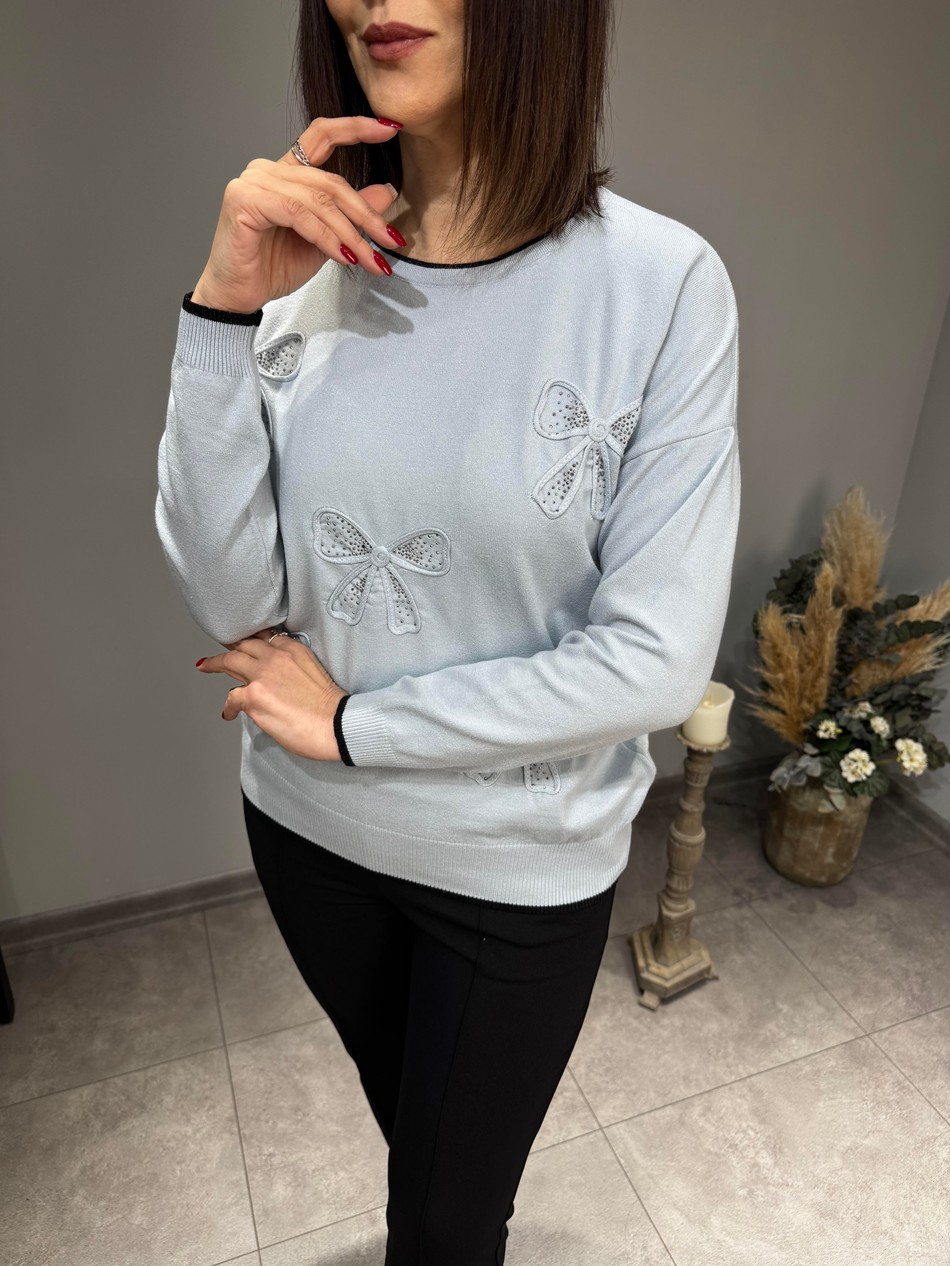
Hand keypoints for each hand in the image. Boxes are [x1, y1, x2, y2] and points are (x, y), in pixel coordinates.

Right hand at [191, 114, 403, 313]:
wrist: (238, 296)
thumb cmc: (273, 268)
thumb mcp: (326, 240)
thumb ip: (350, 215)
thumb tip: (387, 191)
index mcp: (286, 172)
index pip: (322, 135)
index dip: (356, 128)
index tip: (390, 127)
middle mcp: (268, 169)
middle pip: (329, 181)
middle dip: (366, 214)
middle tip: (390, 240)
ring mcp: (254, 182)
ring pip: (318, 200)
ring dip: (350, 234)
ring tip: (369, 260)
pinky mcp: (245, 201)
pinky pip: (299, 215)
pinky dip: (326, 237)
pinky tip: (342, 256)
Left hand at [197, 630, 346, 760]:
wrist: (336, 724)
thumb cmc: (331, 708)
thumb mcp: (315, 672)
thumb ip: (293, 668)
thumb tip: (276, 681)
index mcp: (294, 649)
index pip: (267, 638)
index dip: (252, 641)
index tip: (245, 643)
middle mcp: (276, 657)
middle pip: (244, 645)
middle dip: (230, 647)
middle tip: (219, 650)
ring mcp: (262, 676)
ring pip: (230, 661)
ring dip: (216, 664)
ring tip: (207, 666)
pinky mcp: (254, 697)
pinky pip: (231, 698)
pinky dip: (228, 707)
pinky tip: (228, 713)